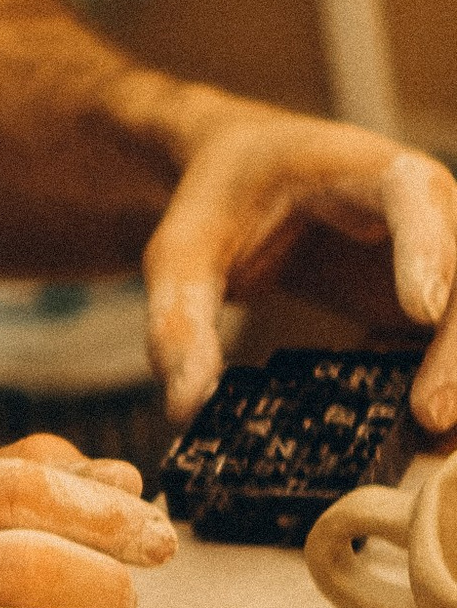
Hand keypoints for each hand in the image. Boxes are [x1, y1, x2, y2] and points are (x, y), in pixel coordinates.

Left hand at [143, 105, 456, 429]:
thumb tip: (187, 404)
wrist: (246, 180)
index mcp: (359, 167)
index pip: (412, 191)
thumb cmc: (220, 199)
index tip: (420, 309)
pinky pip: (452, 340)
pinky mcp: (432, 297)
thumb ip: (178, 320)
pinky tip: (411, 431)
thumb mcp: (179, 252)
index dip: (427, 247)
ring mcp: (435, 252)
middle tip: (429, 415)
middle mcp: (418, 204)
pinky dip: (444, 382)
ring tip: (431, 440)